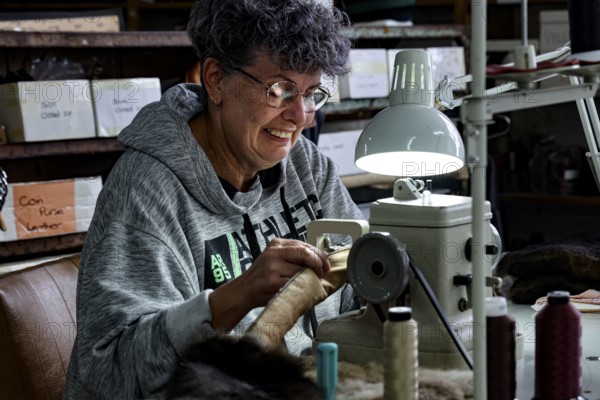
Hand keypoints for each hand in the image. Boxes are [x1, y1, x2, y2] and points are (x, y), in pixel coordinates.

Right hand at [208, 238, 330, 331]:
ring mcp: (273, 267)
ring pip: (301, 270)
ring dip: (308, 278)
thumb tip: (320, 260)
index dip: (319, 255)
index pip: (304, 245)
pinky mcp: (273, 281)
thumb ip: (293, 256)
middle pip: (305, 254)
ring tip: (306, 283)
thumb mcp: (276, 259)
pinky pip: (295, 283)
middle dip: (318, 264)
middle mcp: (274, 252)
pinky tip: (298, 290)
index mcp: (277, 244)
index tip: (325, 264)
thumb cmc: (263, 277)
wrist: (244, 291)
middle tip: (323, 273)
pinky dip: (300, 287)